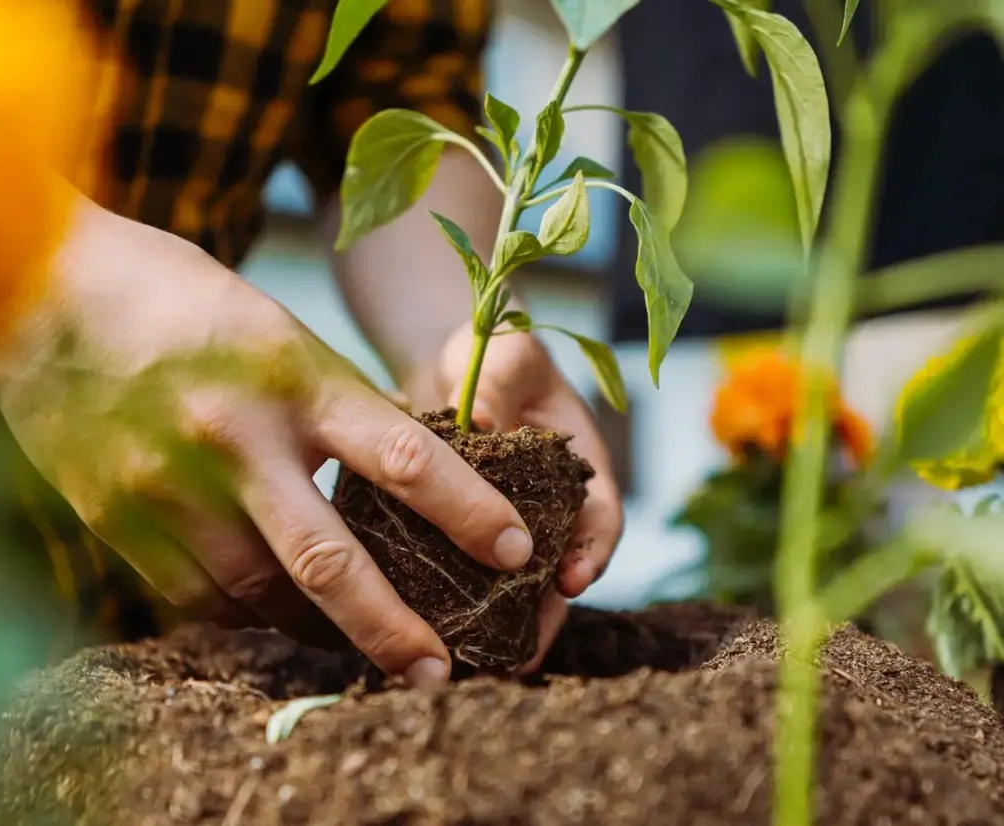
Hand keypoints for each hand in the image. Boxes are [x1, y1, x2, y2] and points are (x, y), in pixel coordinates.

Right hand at [0, 197, 535, 686]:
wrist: (39, 285)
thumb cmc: (175, 297)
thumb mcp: (273, 330)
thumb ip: (329, 405)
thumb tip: (395, 483)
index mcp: (290, 375)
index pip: (402, 456)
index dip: (467, 512)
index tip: (516, 551)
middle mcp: (233, 436)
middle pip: (329, 560)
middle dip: (392, 628)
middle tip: (440, 671)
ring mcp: (167, 483)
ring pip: (261, 592)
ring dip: (319, 628)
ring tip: (360, 642)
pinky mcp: (115, 516)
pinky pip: (196, 593)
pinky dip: (245, 608)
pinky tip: (271, 607)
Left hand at [405, 320, 624, 670]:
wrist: (454, 362)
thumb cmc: (496, 351)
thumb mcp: (506, 355)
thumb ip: (500, 386)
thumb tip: (475, 422)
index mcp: (580, 469)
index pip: (600, 520)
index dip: (592, 554)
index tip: (572, 582)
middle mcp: (550, 510)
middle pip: (557, 574)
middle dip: (541, 617)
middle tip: (519, 656)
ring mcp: (507, 529)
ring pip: (512, 588)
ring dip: (500, 627)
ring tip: (480, 666)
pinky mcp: (463, 539)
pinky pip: (465, 579)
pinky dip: (456, 608)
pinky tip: (434, 637)